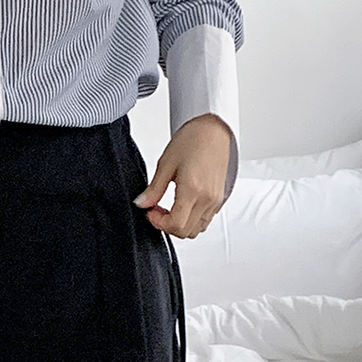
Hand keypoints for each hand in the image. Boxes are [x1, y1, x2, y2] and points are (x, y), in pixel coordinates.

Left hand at [134, 114, 233, 238]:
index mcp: (193, 189)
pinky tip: (182, 205)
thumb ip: (153, 189)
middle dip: (167, 226)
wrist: (214, 130)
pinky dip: (191, 220)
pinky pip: (205, 221)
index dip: (158, 223)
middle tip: (157, 210)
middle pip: (186, 232)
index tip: (150, 212)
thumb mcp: (166, 163)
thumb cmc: (193, 140)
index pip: (176, 224)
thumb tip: (141, 204)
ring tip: (169, 208)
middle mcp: (207, 198)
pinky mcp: (219, 199)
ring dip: (180, 225)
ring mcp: (215, 200)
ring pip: (196, 230)